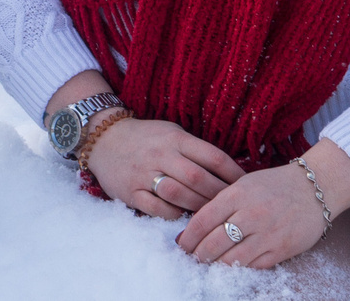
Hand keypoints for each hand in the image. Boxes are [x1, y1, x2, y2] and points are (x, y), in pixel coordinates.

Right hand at [83, 116, 245, 218]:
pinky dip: (174, 214)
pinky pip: (157, 208)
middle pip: (199, 178)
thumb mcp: (172, 132)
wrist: (104, 139)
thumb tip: (228, 171)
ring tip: (211, 214)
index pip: (213, 156)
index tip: (245, 185)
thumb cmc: (146, 138)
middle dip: (219, 195)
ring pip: (179, 195)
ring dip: (198, 207)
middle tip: (231, 206)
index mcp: (176, 138)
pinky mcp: (131, 191)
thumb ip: (196, 149)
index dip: (233, 173)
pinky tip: (183, 216)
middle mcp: (161, 154)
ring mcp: (144, 173)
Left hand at [176, 164, 330, 268]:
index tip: (181, 244)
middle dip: (199, 255)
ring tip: (209, 265)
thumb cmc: (275, 185)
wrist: (315, 188)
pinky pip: (254, 266)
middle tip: (193, 258)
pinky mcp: (282, 249)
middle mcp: (251, 214)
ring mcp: (267, 233)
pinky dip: (240, 269)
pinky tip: (232, 267)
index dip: (188, 236)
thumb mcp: (244, 184)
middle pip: (214, 243)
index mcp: (238, 194)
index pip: (203, 220)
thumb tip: (196, 225)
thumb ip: (222, 202)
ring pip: (232, 259)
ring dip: (216, 265)